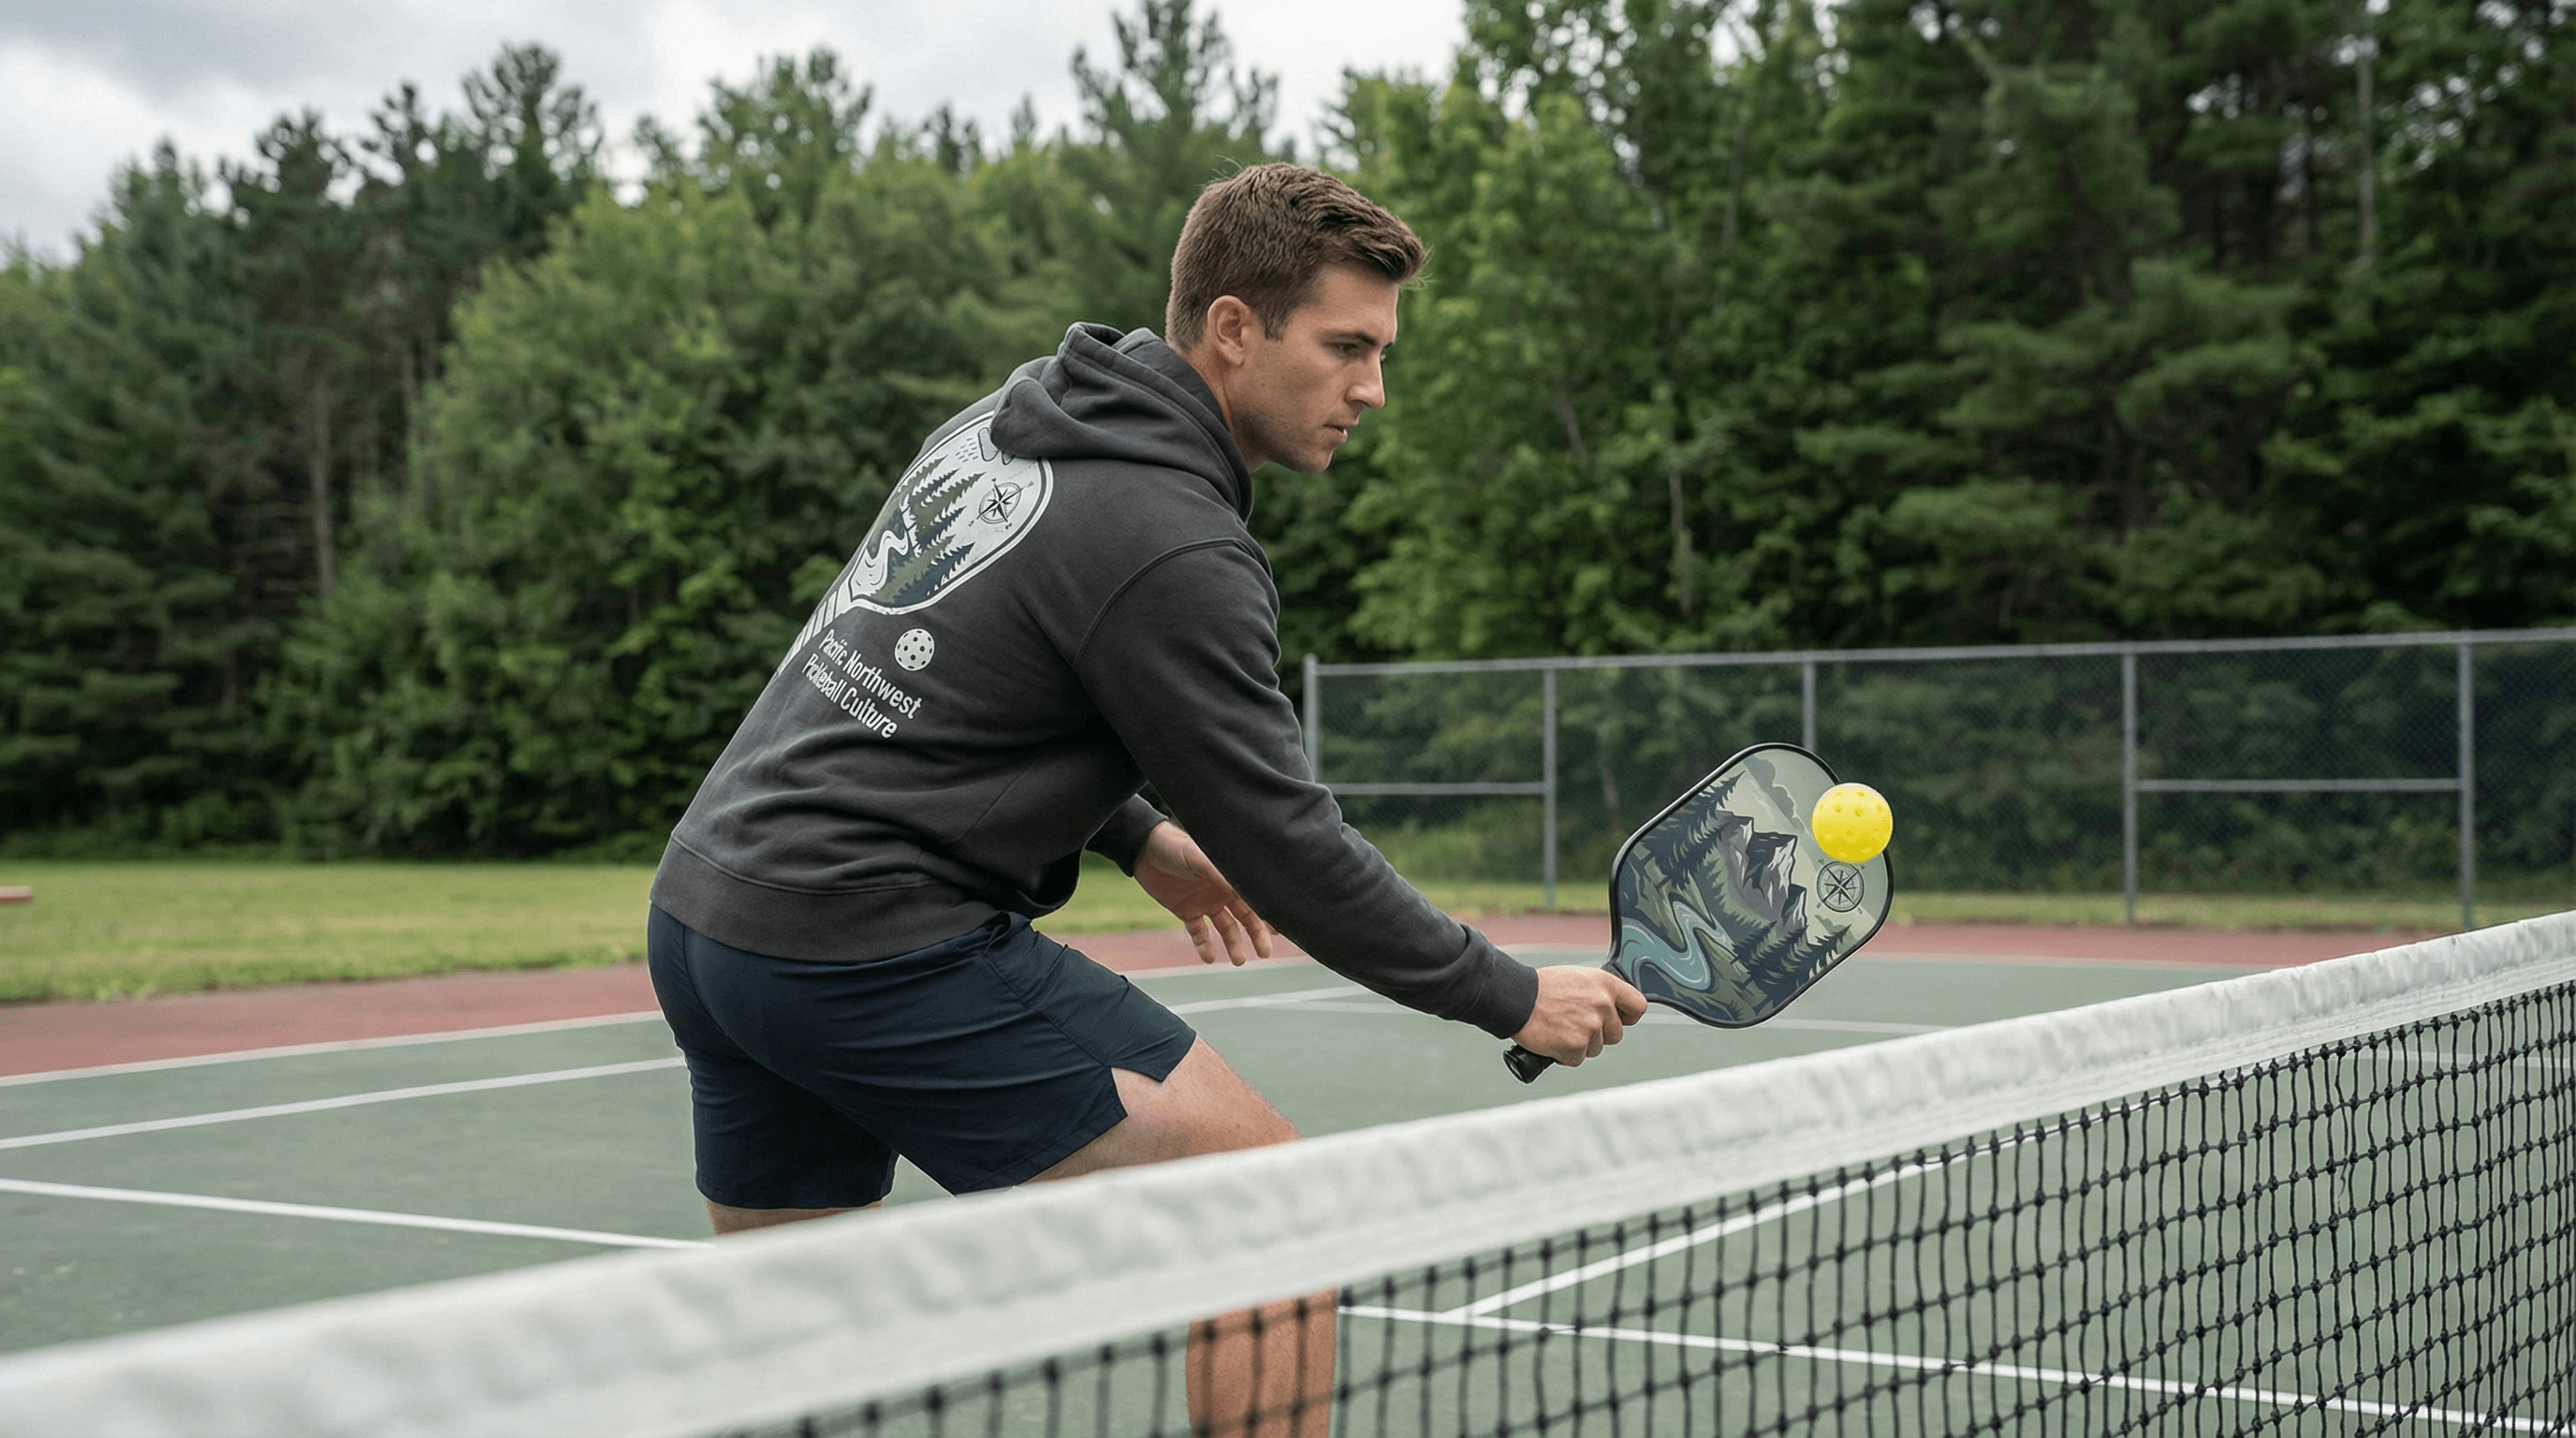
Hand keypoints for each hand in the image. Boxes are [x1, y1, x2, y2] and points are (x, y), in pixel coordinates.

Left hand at [1134, 822, 1275, 967]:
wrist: (1144, 849)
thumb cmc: (1176, 846)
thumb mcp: (1201, 858)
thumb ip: (1223, 874)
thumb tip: (1248, 888)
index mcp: (1230, 876)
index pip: (1254, 897)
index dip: (1268, 914)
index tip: (1282, 929)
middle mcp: (1222, 891)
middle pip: (1246, 917)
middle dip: (1257, 935)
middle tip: (1265, 953)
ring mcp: (1205, 902)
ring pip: (1226, 928)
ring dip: (1233, 945)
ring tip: (1239, 961)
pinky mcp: (1186, 911)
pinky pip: (1199, 933)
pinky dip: (1204, 946)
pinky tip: (1209, 958)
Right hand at [1512, 967, 1647, 1065]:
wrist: (1516, 998)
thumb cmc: (1540, 987)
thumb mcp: (1576, 978)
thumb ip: (1597, 993)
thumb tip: (1608, 1009)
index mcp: (1605, 984)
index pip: (1638, 1006)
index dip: (1628, 1016)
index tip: (1620, 1019)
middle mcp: (1603, 1005)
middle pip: (1616, 1034)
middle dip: (1598, 1034)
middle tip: (1575, 1024)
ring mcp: (1591, 1027)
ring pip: (1596, 1048)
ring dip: (1580, 1044)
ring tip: (1559, 1028)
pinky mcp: (1577, 1046)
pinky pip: (1577, 1058)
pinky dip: (1564, 1055)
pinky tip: (1552, 1039)